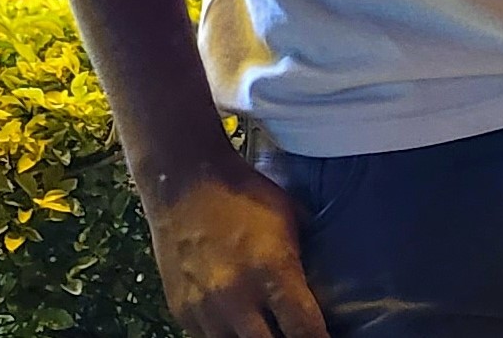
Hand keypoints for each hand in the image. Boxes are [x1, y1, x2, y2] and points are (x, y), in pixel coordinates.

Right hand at [141, 150, 330, 337]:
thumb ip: (301, 258)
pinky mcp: (182, 312)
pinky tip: (239, 324)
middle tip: (293, 333)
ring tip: (265, 328)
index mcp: (271, 270)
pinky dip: (226, 335)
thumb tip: (319, 288)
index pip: (304, 329)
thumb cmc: (242, 192)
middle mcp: (237, 296)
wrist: (184, 179)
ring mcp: (206, 309)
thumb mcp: (287, 217)